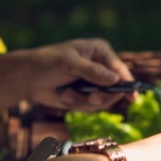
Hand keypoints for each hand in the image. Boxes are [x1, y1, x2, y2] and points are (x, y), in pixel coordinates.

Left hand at [13, 39, 134, 111]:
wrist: (28, 77)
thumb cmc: (47, 62)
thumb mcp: (69, 62)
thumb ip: (92, 71)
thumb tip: (115, 79)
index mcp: (101, 52)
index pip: (120, 69)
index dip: (128, 83)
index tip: (132, 96)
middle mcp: (101, 68)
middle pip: (115, 90)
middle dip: (101, 96)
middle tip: (91, 98)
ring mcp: (94, 84)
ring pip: (103, 102)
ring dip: (84, 101)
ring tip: (67, 94)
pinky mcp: (86, 97)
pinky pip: (90, 108)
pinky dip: (76, 105)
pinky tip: (64, 96)